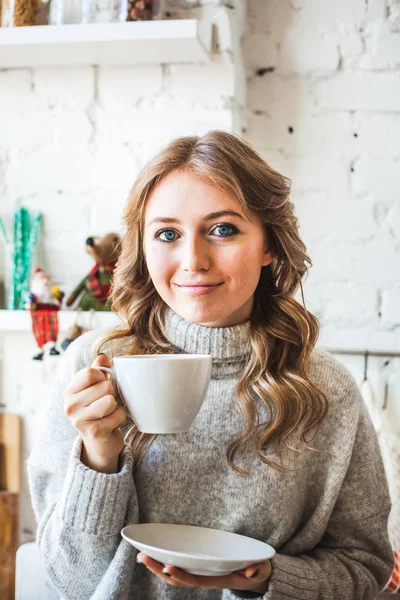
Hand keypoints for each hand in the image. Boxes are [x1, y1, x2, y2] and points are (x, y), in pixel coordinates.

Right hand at [63, 353, 125, 473]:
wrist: (99, 443)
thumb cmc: (98, 410)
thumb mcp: (95, 388)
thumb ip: (98, 370)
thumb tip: (103, 357)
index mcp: (69, 392)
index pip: (91, 372)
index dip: (103, 377)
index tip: (101, 386)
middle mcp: (70, 406)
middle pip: (104, 386)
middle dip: (112, 393)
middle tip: (107, 403)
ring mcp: (80, 420)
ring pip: (111, 400)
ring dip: (116, 406)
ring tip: (109, 412)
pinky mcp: (94, 432)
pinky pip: (118, 414)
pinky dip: (120, 418)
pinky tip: (112, 423)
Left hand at [136, 553, 270, 593]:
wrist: (256, 576)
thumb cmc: (257, 570)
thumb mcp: (260, 569)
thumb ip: (257, 570)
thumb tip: (250, 572)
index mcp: (216, 580)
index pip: (194, 580)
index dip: (180, 575)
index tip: (167, 567)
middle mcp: (205, 579)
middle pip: (178, 579)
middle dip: (159, 569)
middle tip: (142, 556)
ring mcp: (200, 575)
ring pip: (175, 576)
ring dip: (157, 567)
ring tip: (142, 556)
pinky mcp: (199, 569)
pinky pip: (179, 569)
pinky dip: (165, 564)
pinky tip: (155, 556)